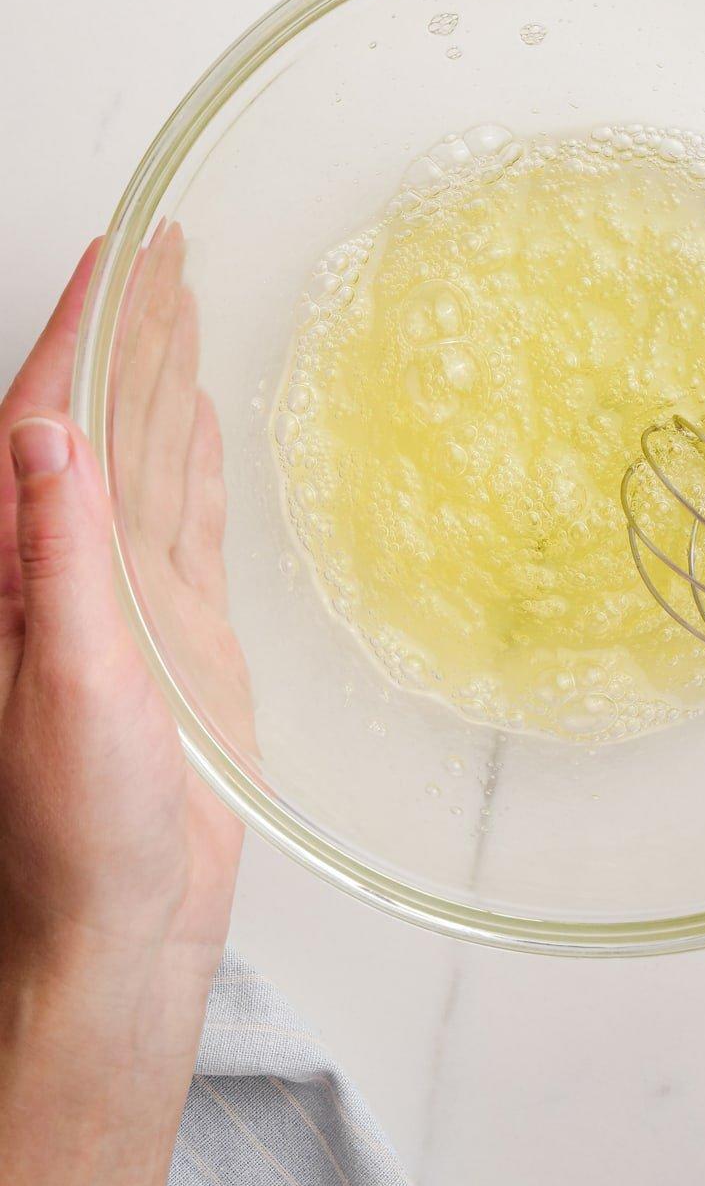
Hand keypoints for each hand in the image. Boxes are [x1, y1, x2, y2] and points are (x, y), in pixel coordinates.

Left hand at [0, 237, 242, 1185]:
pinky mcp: (174, 637)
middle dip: (131, 329)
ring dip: (165, 380)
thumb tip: (46, 430)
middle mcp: (62, 571)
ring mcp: (124, 601)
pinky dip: (196, 460)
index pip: (47, 416)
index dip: (84, 327)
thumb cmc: (74, 840)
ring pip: (147, 459)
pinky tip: (205, 421)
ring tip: (189, 305)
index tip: (122, 251)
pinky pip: (184, 521)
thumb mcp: (69, 691)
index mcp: (16, 571)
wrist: (117, 937)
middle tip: (170, 247)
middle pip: (100, 418)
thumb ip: (56, 561)